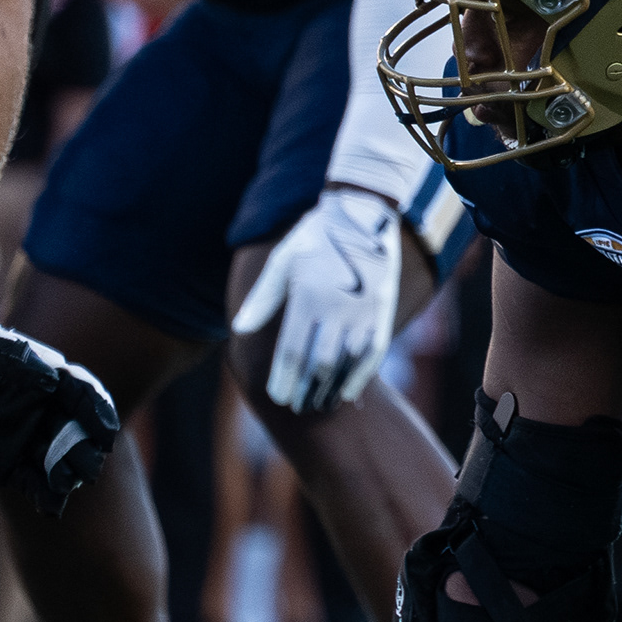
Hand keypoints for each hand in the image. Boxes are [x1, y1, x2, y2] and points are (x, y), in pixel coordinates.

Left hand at [0, 319, 123, 511]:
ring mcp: (23, 439)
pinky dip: (45, 496)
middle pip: (77, 433)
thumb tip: (54, 379)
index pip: (81, 395)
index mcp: (44, 378)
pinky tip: (51, 507)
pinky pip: (32, 483)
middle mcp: (40, 411)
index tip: (107, 433)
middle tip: (88, 469)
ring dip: (68, 475)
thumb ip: (17, 357)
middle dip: (87, 451)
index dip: (98, 413)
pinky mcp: (4, 464)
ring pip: (59, 461)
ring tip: (65, 485)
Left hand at [232, 187, 406, 414]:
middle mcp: (337, 309)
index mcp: (308, 297)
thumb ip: (262, 299)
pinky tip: (348, 391)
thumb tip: (238, 331)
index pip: (292, 350)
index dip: (283, 378)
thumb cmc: (316, 238)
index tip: (276, 397)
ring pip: (346, 363)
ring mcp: (363, 312)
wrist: (363, 215)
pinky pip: (372, 353)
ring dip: (331, 388)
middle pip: (318, 363)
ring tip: (319, 404)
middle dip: (305, 389)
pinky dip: (360, 376)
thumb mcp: (283, 262)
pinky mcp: (382, 312)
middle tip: (296, 407)